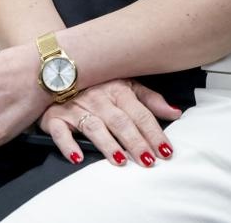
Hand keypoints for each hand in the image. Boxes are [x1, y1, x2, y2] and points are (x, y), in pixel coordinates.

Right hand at [39, 79, 180, 167]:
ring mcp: (76, 107)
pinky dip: (68, 144)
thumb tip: (175, 113)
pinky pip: (60, 131)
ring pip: (94, 126)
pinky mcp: (55, 117)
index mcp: (118, 89)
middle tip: (147, 160)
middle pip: (120, 121)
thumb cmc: (97, 81)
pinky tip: (77, 157)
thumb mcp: (126, 83)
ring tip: (120, 161)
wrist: (57, 70)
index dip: (154, 132)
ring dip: (107, 144)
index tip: (165, 151)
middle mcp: (99, 98)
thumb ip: (150, 100)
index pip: (140, 114)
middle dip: (135, 141)